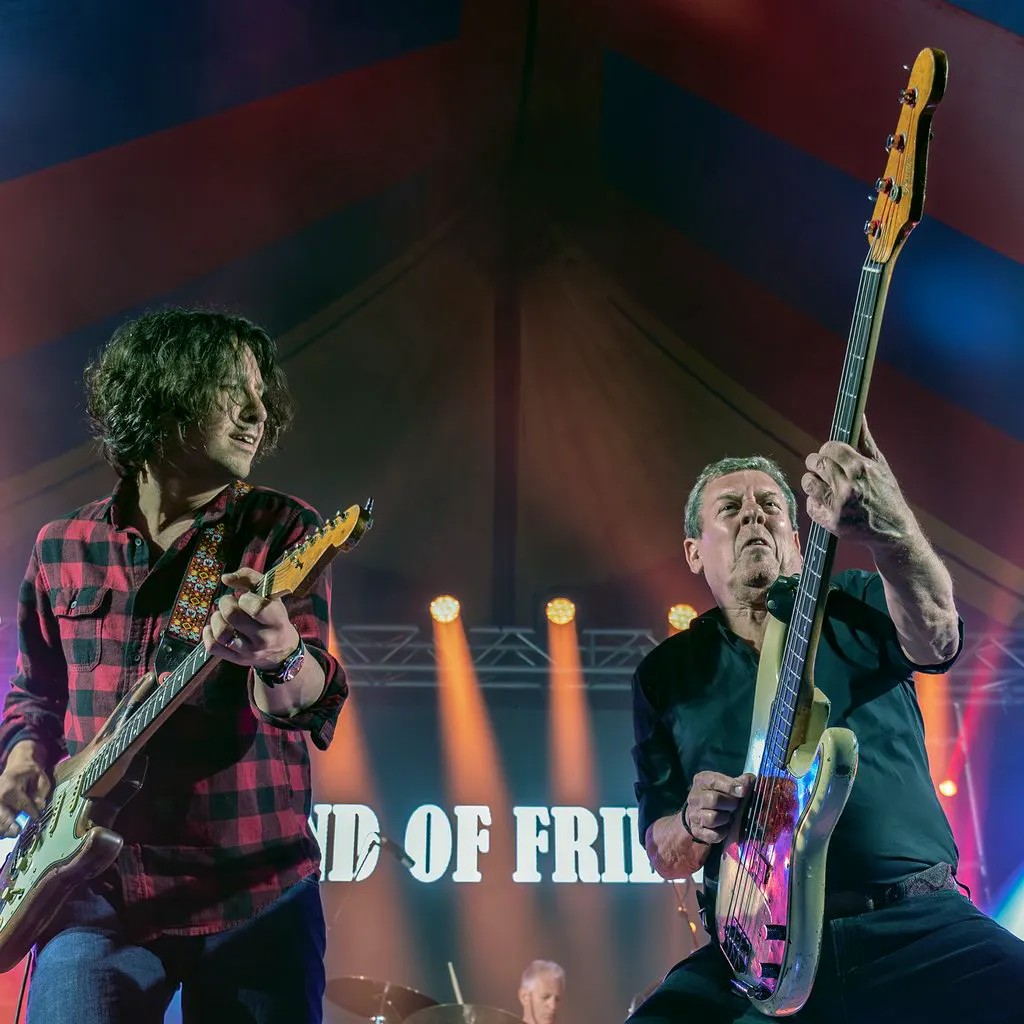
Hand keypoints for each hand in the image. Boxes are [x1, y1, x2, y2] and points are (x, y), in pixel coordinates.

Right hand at [0, 741, 50, 837]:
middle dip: (10, 827)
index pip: (22, 805)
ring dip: (4, 829)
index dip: (32, 813)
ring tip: (13, 832)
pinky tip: (7, 831)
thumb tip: (39, 806)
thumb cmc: (30, 774)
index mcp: (10, 788)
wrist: (16, 767)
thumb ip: (40, 791)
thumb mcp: (40, 777)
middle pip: (3, 817)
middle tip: (18, 832)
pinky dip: (1, 827)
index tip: (37, 817)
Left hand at [203, 567, 300, 672]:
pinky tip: (215, 627)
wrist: (282, 648)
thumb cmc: (274, 616)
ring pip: (221, 633)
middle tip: (230, 602)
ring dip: (216, 619)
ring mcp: (249, 651)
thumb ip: (250, 579)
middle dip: (226, 603)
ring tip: (223, 616)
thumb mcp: (271, 595)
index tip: (246, 598)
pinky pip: (212, 647)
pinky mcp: (237, 660)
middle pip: (232, 616)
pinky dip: (208, 633)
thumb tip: (225, 578)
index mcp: (276, 620)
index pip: (255, 607)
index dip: (245, 598)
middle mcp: (263, 638)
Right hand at [684, 771, 754, 844]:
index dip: (729, 785)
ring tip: (729, 816)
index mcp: (701, 781)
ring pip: (712, 818)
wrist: (700, 813)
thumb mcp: (725, 785)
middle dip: (730, 804)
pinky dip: (723, 832)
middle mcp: (695, 797)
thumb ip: (738, 782)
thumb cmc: (718, 796)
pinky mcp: (697, 831)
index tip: (743, 791)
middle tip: (736, 806)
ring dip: (726, 818)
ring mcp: (694, 815)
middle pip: (714, 799)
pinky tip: (726, 827)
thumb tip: (751, 779)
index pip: (713, 781)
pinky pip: (713, 835)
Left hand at [801, 418, 912, 547]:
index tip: (830, 454)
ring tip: (824, 485)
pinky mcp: (831, 522)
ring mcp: (838, 505)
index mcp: (861, 468)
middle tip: (822, 468)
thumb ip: (865, 441)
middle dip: (816, 463)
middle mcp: (849, 486)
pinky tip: (827, 502)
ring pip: (807, 483)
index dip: (827, 450)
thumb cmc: (886, 494)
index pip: (829, 448)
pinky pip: (810, 504)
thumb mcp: (880, 466)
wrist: (894, 531)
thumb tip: (859, 415)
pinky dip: (815, 502)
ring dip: (812, 482)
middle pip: (815, 463)